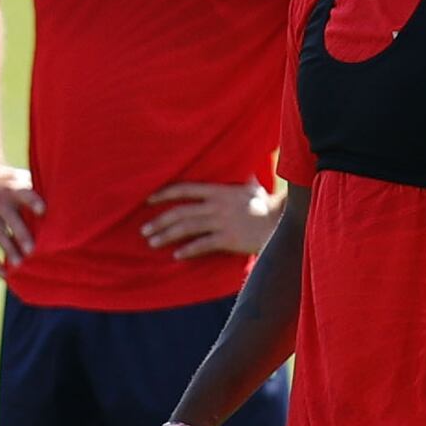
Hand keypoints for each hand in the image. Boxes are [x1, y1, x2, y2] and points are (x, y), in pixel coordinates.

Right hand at [0, 162, 41, 268]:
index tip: (42, 211)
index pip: (24, 194)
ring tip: (18, 265)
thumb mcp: (20, 178)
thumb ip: (36, 190)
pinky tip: (4, 274)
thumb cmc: (8, 181)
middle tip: (31, 250)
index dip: (33, 202)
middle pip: (11, 220)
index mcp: (13, 189)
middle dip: (20, 235)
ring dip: (8, 250)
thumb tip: (66, 201)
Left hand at [139, 178, 279, 259]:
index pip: (185, 189)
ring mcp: (221, 222)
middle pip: (180, 212)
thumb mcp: (251, 187)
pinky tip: (176, 256)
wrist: (281, 222)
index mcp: (218, 191)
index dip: (164, 194)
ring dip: (166, 236)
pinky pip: (202, 245)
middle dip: (159, 221)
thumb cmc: (266, 205)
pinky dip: (188, 250)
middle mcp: (216, 206)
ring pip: (186, 228)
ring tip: (152, 242)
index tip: (148, 200)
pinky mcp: (228, 239)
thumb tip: (241, 170)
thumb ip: (238, 180)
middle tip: (144, 230)